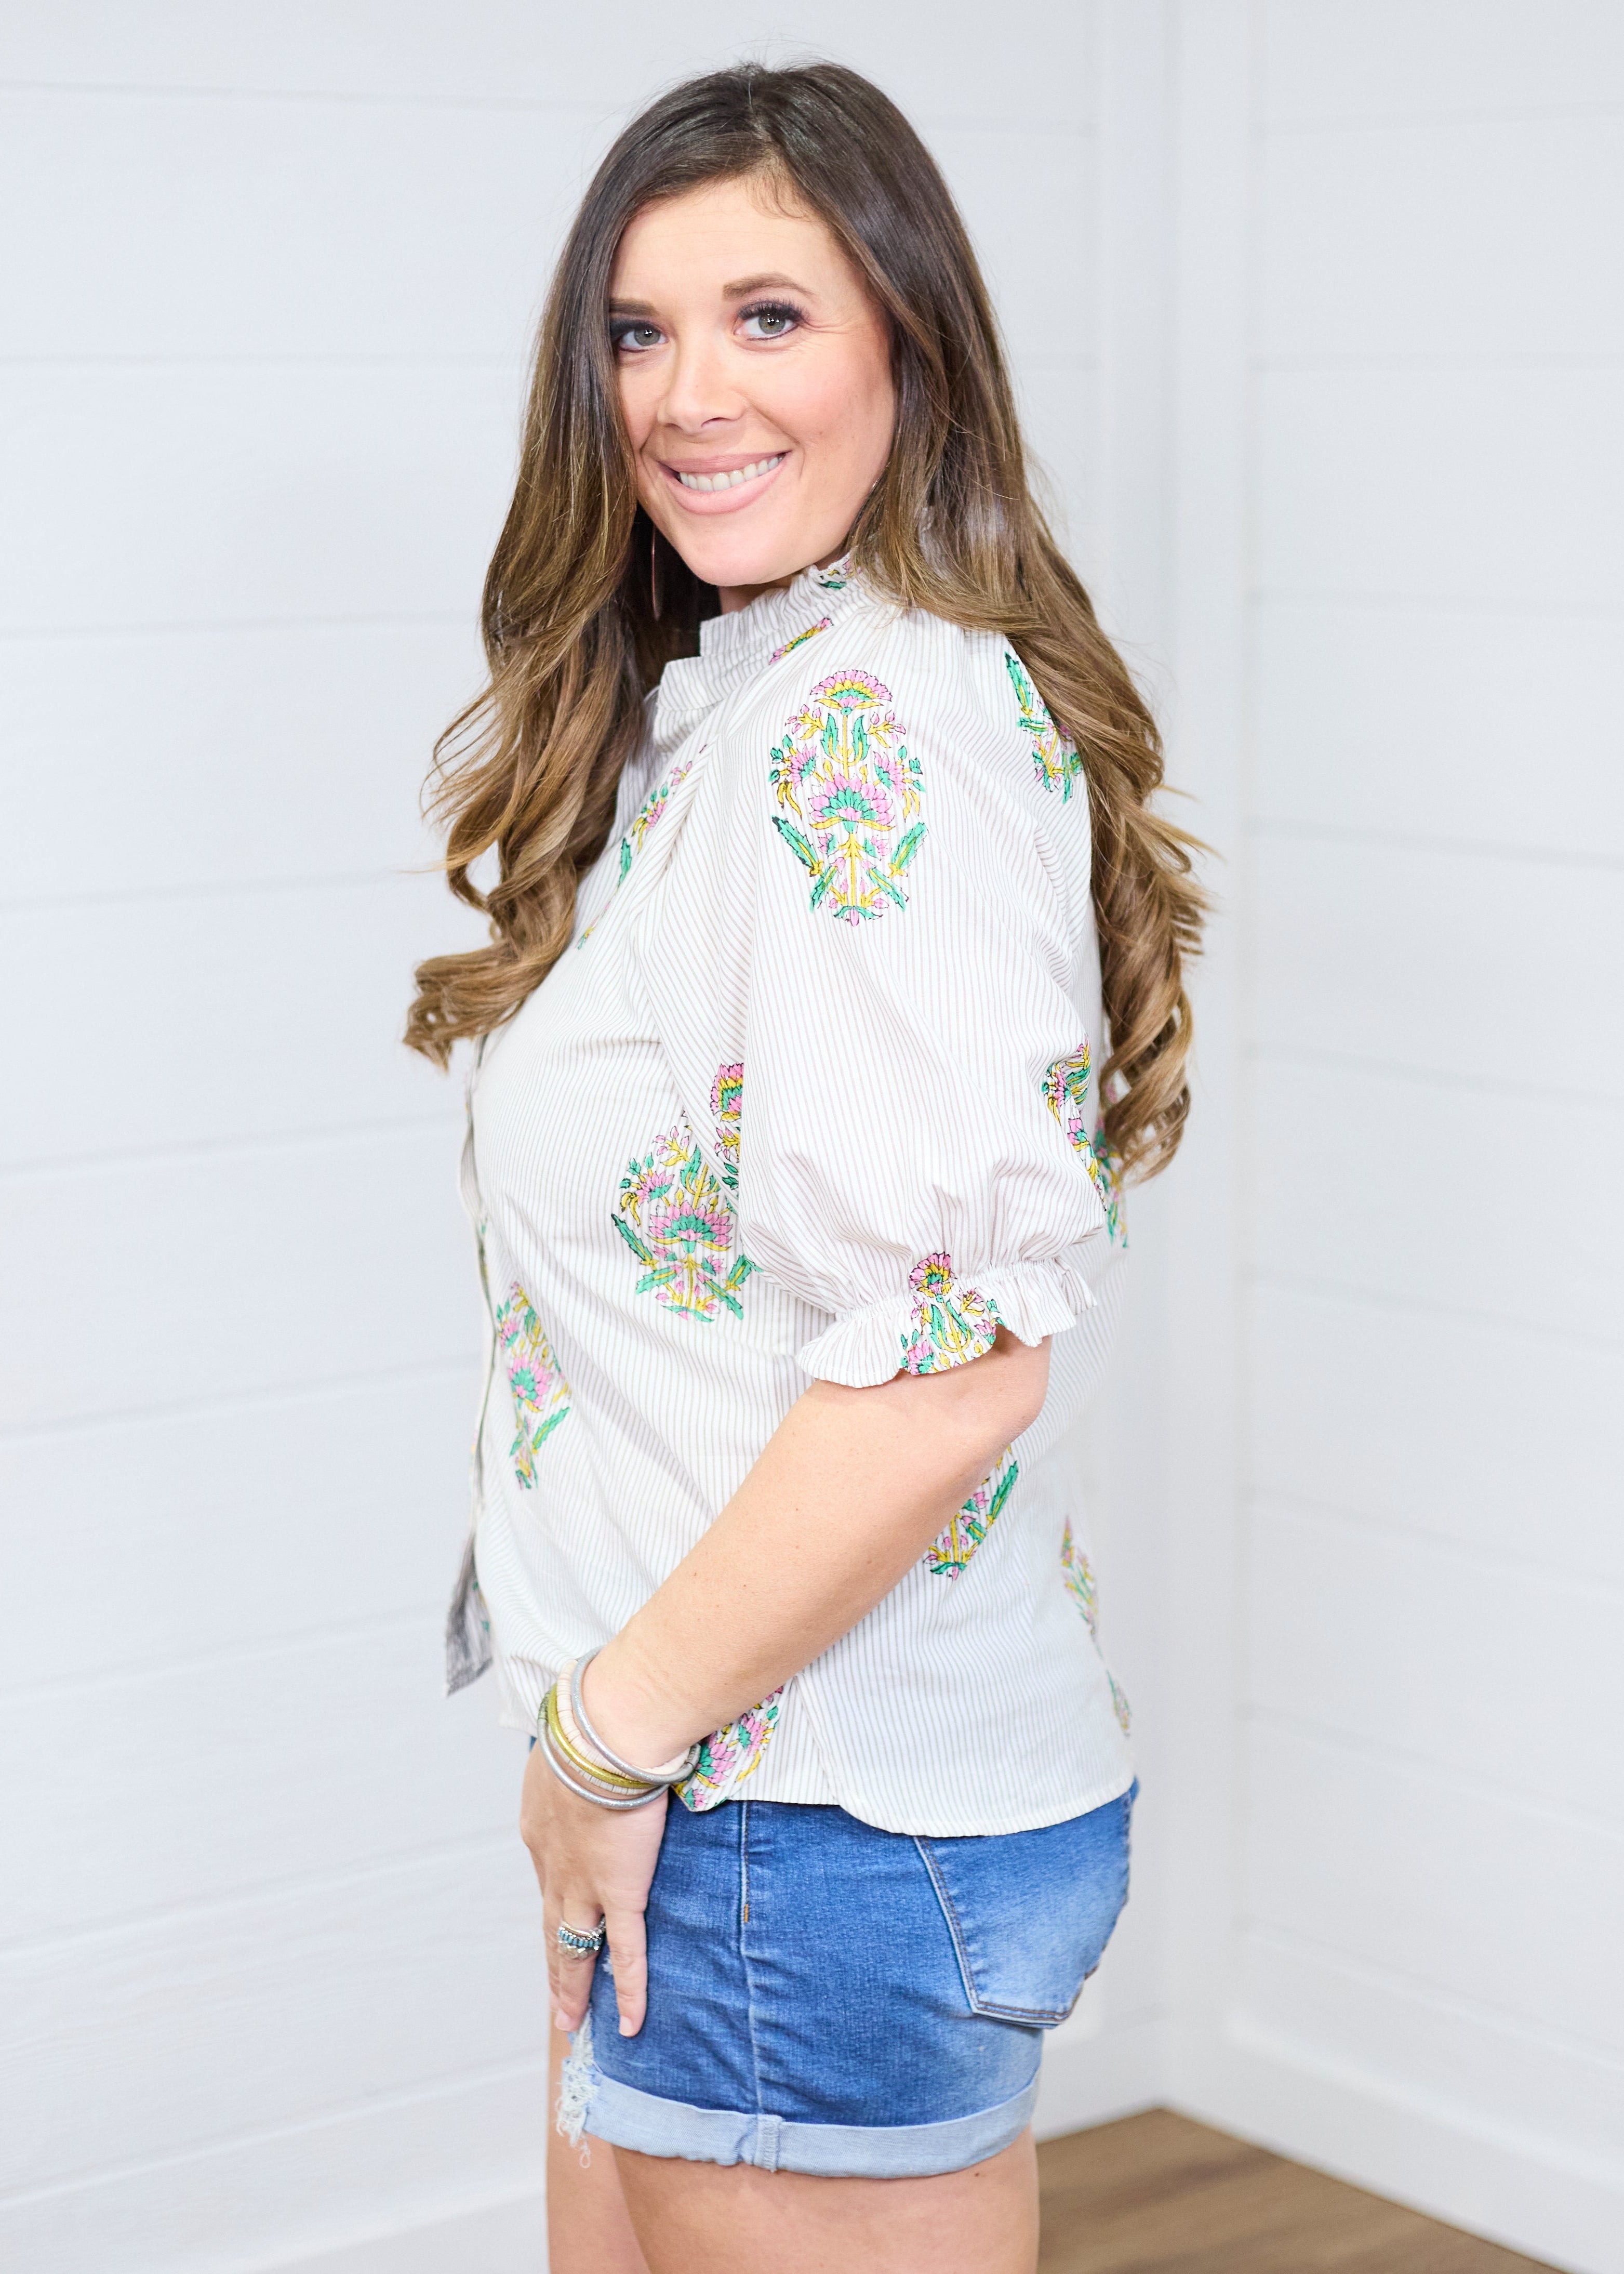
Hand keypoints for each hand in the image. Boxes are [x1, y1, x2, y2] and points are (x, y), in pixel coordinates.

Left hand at [520, 1738, 669, 2036]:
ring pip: (575, 1947)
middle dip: (554, 1965)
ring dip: (571, 1987)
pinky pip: (626, 1952)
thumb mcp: (571, 1744)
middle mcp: (554, 1866)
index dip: (554, 1903)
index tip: (557, 1924)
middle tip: (554, 2002)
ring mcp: (585, 1884)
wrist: (606, 1733)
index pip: (548, 1877)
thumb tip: (592, 1747)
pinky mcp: (620, 1892)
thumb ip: (580, 1758)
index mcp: (541, 1828)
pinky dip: (628, 1989)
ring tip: (569, 2020)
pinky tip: (628, 2021)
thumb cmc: (593, 1724)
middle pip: (552, 1925)